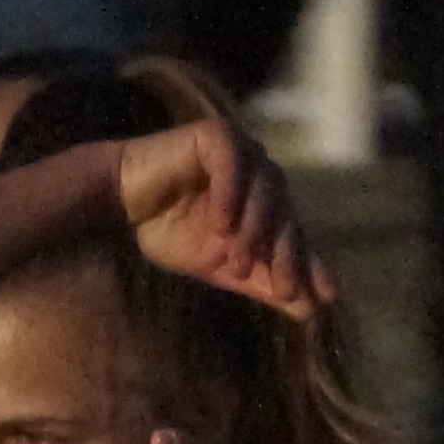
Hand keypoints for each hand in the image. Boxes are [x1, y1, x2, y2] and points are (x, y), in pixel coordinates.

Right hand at [103, 120, 328, 318]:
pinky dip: (229, 194)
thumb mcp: (221, 267)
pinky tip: (219, 225)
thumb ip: (263, 283)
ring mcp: (242, 150)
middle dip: (285, 254)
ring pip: (264, 189)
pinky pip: (231, 163)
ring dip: (253, 230)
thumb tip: (309, 310)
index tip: (322, 300)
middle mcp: (261, 173)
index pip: (295, 232)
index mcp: (267, 202)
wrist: (121, 203)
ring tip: (237, 263)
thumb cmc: (169, 231)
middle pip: (286, 212)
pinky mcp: (215, 134)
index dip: (309, 265)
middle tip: (283, 289)